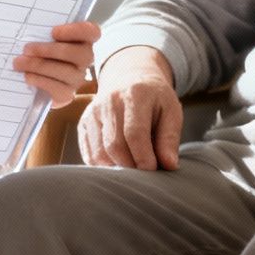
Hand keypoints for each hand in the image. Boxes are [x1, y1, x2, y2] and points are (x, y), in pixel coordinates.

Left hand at [13, 20, 99, 107]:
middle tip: (26, 49)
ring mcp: (77, 78)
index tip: (53, 31)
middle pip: (78, 53)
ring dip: (39, 66)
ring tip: (19, 63)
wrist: (29, 76)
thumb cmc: (37, 49)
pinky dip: (40, 81)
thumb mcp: (40, 36)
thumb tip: (28, 29)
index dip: (76, 31)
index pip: (91, 32)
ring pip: (66, 72)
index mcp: (82, 38)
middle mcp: (85, 58)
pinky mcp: (67, 94)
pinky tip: (27, 76)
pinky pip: (58, 89)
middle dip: (49, 51)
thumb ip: (41, 31)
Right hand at [79, 47, 182, 170]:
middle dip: (130, 167)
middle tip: (144, 175)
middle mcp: (109, 102)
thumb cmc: (154, 99)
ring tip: (133, 171)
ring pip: (99, 153)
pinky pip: (89, 154)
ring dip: (116, 169)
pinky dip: (104, 167)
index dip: (143, 157)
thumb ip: (170, 138)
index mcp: (135, 95)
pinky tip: (118, 165)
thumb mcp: (171, 111)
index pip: (134, 133)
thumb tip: (169, 165)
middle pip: (114, 145)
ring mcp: (92, 113)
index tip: (153, 171)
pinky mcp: (83, 124)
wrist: (129, 78)